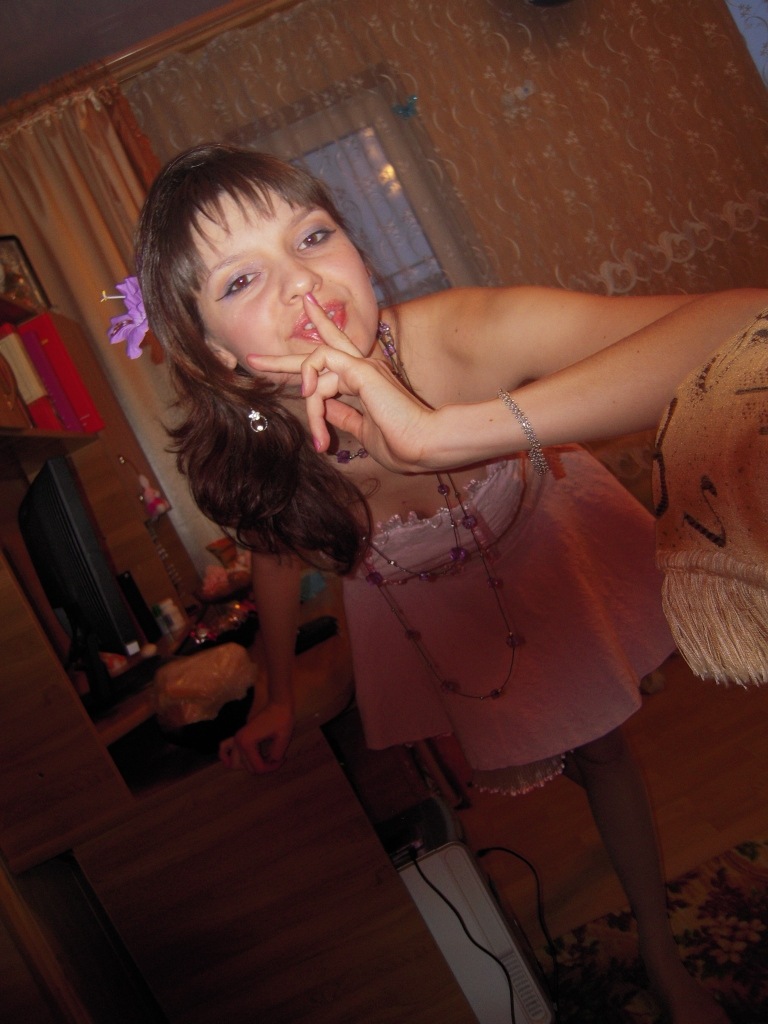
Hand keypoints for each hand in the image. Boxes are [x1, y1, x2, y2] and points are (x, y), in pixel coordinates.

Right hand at [218, 701, 293, 773]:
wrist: (277, 702)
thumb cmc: (281, 718)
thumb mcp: (283, 738)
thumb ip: (276, 755)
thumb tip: (271, 762)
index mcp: (247, 743)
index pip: (258, 767)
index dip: (272, 768)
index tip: (283, 759)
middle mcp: (238, 741)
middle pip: (249, 767)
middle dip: (264, 767)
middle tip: (278, 760)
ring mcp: (236, 738)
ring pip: (238, 763)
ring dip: (251, 765)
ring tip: (265, 760)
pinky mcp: (238, 735)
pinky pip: (225, 747)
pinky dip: (225, 756)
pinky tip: (229, 762)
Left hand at [247, 293, 436, 470]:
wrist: (424, 445)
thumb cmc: (401, 444)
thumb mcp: (363, 430)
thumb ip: (344, 416)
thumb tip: (325, 408)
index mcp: (366, 382)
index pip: (334, 361)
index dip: (309, 358)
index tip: (287, 352)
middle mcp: (364, 368)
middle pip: (320, 349)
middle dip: (284, 357)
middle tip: (252, 358)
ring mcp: (363, 366)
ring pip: (317, 371)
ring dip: (312, 409)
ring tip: (320, 440)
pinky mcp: (361, 369)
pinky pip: (322, 362)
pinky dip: (310, 380)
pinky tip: (311, 400)